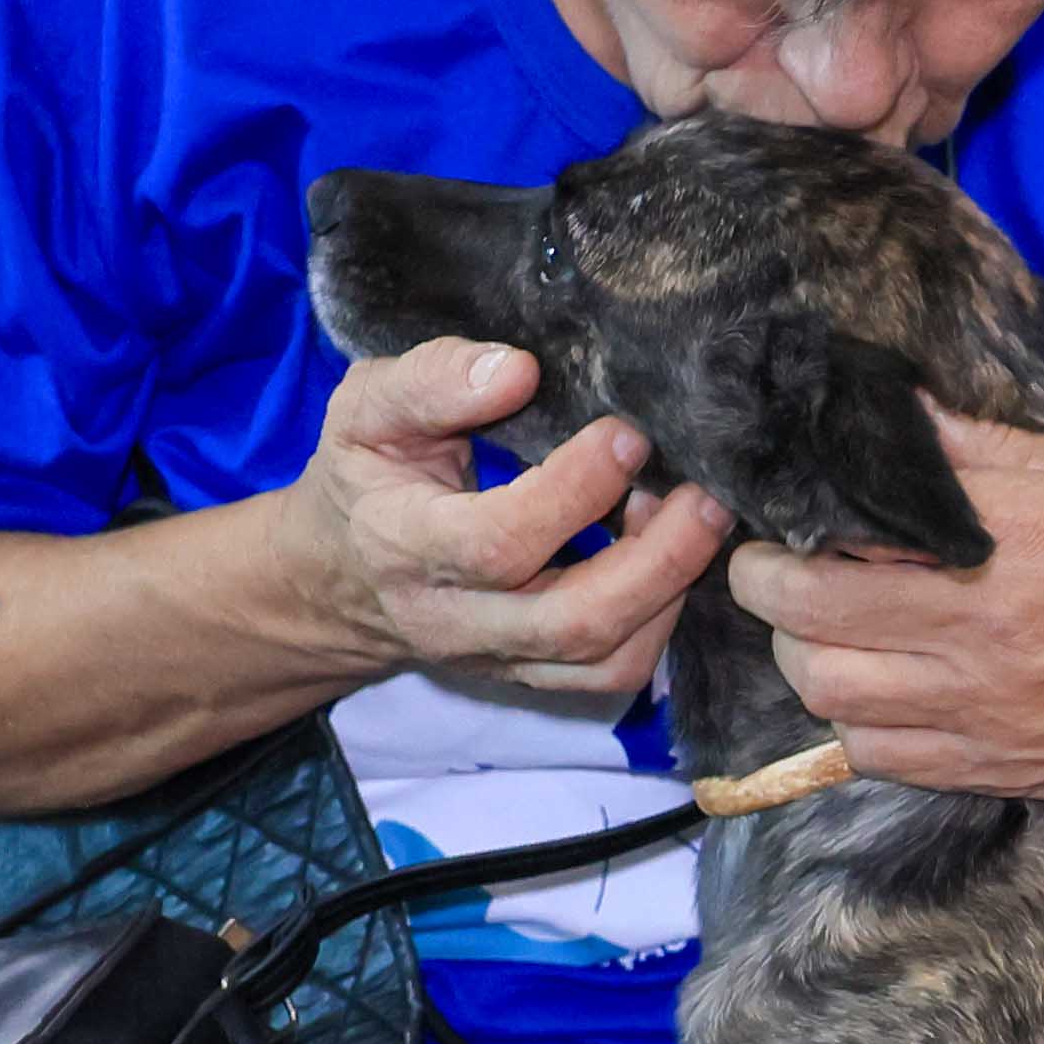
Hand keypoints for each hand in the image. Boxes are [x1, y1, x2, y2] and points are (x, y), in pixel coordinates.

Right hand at [279, 339, 734, 710]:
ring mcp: (498, 657)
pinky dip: (660, 621)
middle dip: (657, 561)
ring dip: (669, 591)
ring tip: (694, 519)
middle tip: (704, 496)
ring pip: (603, 660)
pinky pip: (613, 673)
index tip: (626, 433)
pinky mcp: (532, 674)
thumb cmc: (365, 475)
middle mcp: (453, 618)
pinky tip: (669, 557)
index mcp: (404, 545)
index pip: (499, 541)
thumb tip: (519, 370)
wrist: (339, 576)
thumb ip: (431, 381)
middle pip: (571, 621)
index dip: (575, 491)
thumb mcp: (365, 410)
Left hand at [727, 408, 1043, 815]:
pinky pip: (868, 754)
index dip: (792, 509)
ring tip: (822, 627)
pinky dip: (850, 720)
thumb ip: (984, 450)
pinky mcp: (984, 767)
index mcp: (1008, 536)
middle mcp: (978, 625)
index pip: (847, 516)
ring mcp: (975, 707)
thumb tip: (891, 410)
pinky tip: (873, 689)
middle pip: (803, 608)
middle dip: (765, 582)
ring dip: (802, 653)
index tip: (788, 501)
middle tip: (775, 565)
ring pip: (822, 686)